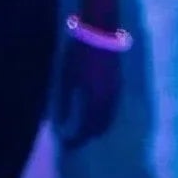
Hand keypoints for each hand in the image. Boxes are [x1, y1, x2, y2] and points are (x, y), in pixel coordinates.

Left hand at [53, 17, 123, 148]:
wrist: (101, 34)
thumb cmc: (79, 54)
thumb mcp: (67, 77)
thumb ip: (64, 99)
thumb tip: (59, 119)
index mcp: (95, 101)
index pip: (87, 128)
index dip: (77, 137)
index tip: (68, 143)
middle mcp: (109, 101)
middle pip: (100, 126)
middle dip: (89, 135)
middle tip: (77, 140)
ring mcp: (116, 93)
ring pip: (108, 118)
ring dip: (98, 126)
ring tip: (87, 131)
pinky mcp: (119, 86)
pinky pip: (112, 108)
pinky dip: (105, 116)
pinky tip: (97, 114)